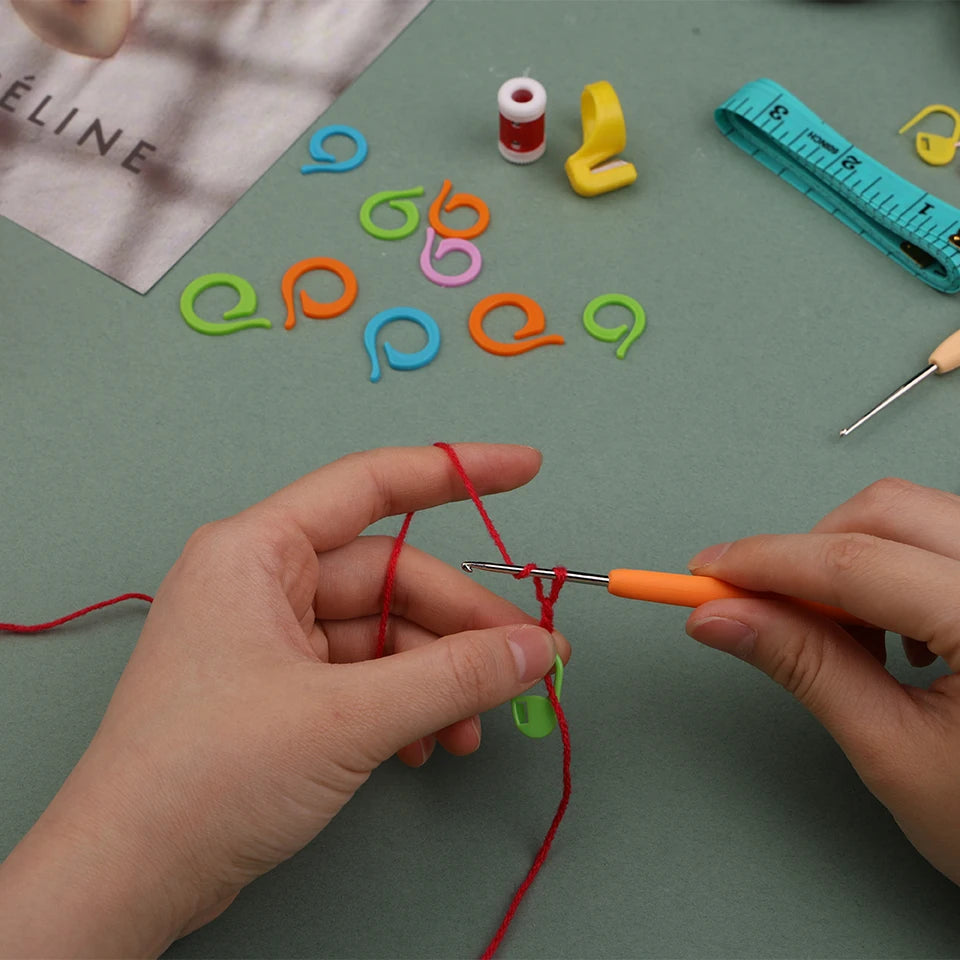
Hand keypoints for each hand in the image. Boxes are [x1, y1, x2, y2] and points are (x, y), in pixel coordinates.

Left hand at [0, 443, 568, 957]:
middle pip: (391, 578)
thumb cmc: (208, 778)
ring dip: (437, 678)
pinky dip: (403, 705)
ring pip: (382, 633)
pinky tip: (427, 746)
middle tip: (528, 663)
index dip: (457, 471)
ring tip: (474, 727)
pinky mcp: (276, 689)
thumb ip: (453, 676)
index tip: (524, 467)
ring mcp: (268, 637)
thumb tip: (534, 650)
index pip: (372, 484)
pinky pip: (360, 675)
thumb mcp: (348, 718)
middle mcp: (262, 581)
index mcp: (258, 551)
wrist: (129, 879)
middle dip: (462, 624)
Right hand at [684, 477, 959, 886]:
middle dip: (810, 552)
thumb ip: (804, 666)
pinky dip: (893, 569)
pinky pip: (943, 537)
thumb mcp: (894, 751)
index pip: (853, 563)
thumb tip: (721, 617)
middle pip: (886, 512)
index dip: (764, 563)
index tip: (705, 574)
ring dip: (852, 560)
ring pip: (914, 516)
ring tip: (845, 637)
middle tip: (760, 606)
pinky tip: (896, 633)